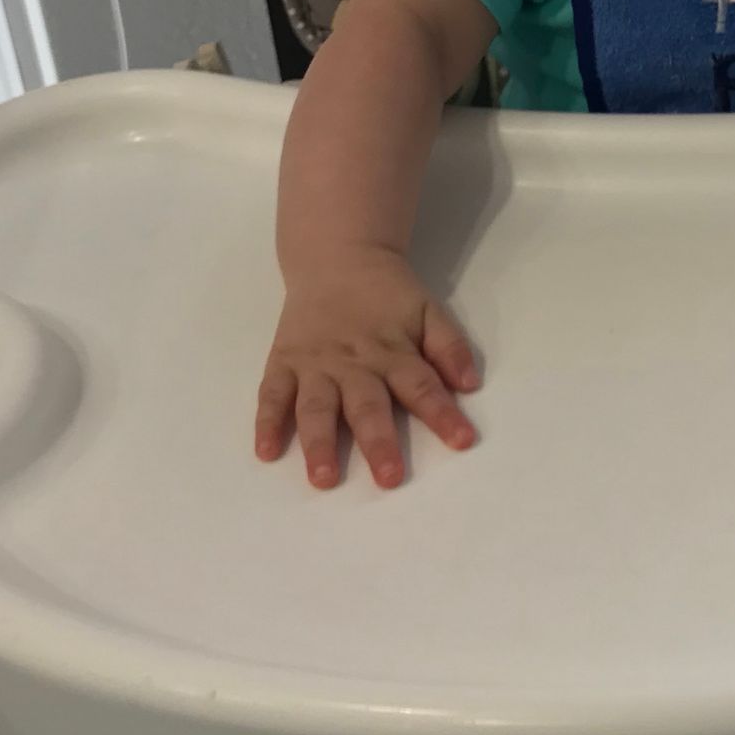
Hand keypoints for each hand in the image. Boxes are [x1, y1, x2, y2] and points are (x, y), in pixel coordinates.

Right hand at [255, 246, 480, 489]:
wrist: (337, 256)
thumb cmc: (387, 294)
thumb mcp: (427, 310)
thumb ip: (449, 345)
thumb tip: (470, 384)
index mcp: (392, 351)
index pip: (421, 385)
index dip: (442, 413)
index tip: (462, 441)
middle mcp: (353, 363)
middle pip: (367, 405)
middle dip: (378, 442)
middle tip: (389, 479)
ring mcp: (315, 364)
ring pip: (316, 407)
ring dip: (319, 443)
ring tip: (323, 478)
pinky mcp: (283, 362)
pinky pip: (272, 394)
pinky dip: (266, 422)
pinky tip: (265, 451)